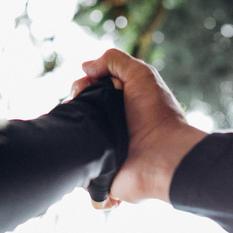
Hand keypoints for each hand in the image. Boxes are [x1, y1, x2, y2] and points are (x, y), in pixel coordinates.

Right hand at [72, 49, 206, 205]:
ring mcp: (104, 149)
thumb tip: (85, 66)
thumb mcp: (140, 73)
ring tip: (75, 125)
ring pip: (74, 134)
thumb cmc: (156, 113)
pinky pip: (76, 166)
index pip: (91, 89)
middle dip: (73, 103)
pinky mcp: (98, 172)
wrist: (163, 155)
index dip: (82, 85)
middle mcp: (111, 124)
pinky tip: (72, 144)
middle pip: (79, 109)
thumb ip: (113, 60)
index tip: (82, 88)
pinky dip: (71, 155)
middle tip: (78, 104)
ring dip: (69, 127)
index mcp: (121, 103)